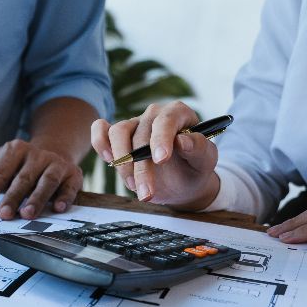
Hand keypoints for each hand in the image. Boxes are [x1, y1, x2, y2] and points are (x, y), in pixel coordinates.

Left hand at [0, 139, 82, 219]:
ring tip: (27, 214)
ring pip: (46, 181)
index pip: (0, 171)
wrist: (52, 150)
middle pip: (23, 178)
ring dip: (37, 198)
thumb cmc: (13, 162)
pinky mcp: (73, 174)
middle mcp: (36, 155)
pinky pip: (70, 186)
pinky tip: (58, 208)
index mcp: (13, 150)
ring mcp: (55, 164)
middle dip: (13, 196)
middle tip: (3, 215)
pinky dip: (65, 196)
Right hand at [91, 101, 219, 208]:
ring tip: (133, 186)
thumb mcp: (206, 161)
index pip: (167, 120)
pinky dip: (100, 143)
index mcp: (178, 113)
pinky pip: (101, 131)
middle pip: (141, 134)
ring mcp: (134, 124)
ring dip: (122, 162)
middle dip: (142, 167)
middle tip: (147, 193)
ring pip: (118, 132)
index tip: (161, 160)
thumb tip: (182, 141)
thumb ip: (199, 148)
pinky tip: (108, 160)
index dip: (161, 138)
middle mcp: (154, 115)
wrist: (182, 182)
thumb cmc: (195, 167)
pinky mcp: (117, 137)